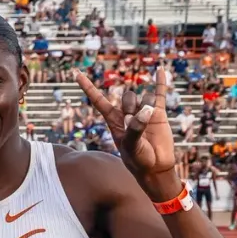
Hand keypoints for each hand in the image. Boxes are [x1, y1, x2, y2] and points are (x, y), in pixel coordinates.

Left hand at [75, 67, 179, 197]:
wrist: (155, 167)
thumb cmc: (138, 159)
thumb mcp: (130, 146)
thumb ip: (135, 128)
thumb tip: (146, 110)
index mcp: (113, 120)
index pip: (98, 100)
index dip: (87, 87)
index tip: (76, 73)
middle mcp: (127, 114)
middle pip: (127, 96)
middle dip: (131, 106)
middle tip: (134, 122)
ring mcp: (143, 112)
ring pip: (144, 96)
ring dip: (146, 105)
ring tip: (148, 120)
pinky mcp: (158, 113)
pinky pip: (158, 93)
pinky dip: (160, 81)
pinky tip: (160, 70)